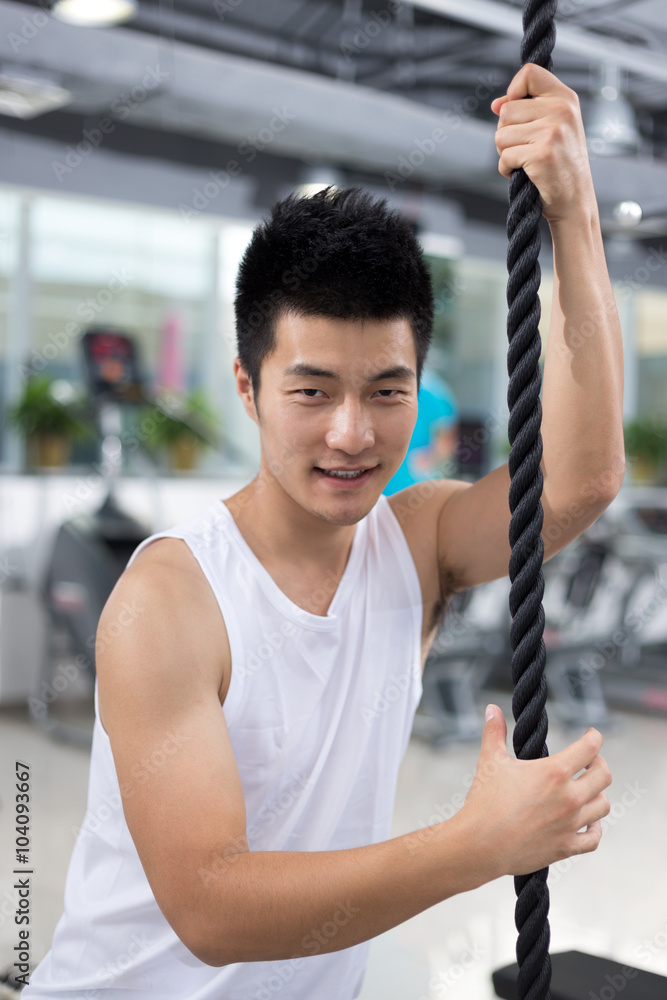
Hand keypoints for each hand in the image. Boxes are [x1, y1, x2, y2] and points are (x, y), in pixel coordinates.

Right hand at [458, 705, 611, 877]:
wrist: (479, 846)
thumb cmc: (484, 801)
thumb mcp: (490, 760)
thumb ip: (494, 732)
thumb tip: (492, 708)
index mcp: (554, 773)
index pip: (590, 747)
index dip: (594, 737)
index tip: (590, 735)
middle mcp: (569, 798)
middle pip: (604, 775)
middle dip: (599, 763)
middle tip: (588, 761)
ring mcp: (570, 824)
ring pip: (603, 805)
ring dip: (597, 794)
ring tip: (585, 789)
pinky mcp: (566, 847)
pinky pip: (594, 837)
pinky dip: (594, 828)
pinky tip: (587, 821)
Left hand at [491, 63, 595, 224]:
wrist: (575, 201)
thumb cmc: (560, 165)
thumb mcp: (552, 128)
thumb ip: (526, 110)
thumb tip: (496, 104)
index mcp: (566, 98)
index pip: (529, 73)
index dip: (513, 91)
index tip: (516, 112)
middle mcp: (562, 110)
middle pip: (506, 110)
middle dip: (506, 133)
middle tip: (525, 148)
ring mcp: (552, 132)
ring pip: (500, 134)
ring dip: (505, 153)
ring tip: (526, 162)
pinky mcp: (541, 155)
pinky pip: (504, 156)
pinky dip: (507, 169)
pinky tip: (524, 174)